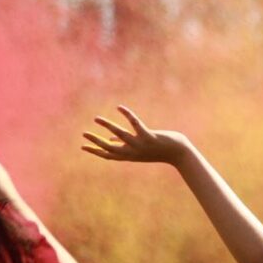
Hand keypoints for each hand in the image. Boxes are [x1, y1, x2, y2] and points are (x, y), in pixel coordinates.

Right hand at [81, 107, 195, 165]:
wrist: (179, 154)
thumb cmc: (159, 150)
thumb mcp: (140, 149)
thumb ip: (125, 144)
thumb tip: (110, 138)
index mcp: (130, 156)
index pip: (109, 155)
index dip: (95, 151)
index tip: (83, 146)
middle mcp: (133, 152)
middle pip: (110, 148)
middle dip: (96, 141)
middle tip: (84, 133)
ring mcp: (141, 145)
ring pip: (120, 135)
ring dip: (107, 126)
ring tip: (96, 119)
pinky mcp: (149, 137)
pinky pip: (135, 124)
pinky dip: (127, 115)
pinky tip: (119, 107)